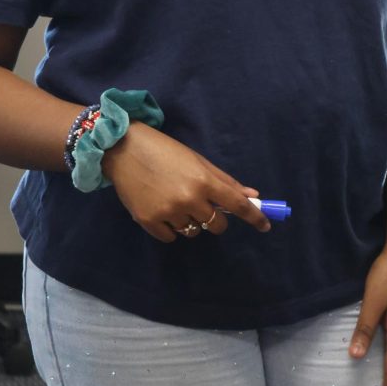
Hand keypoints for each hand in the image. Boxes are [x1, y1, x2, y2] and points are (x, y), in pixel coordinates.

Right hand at [102, 122, 270, 241]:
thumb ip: (225, 181)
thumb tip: (252, 196)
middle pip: (216, 226)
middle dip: (215, 219)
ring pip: (193, 232)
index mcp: (204, 181)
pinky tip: (162, 211)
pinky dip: (171, 229)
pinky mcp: (148, 220)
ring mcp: (167, 211)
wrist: (121, 148)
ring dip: (191, 223)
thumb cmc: (164, 151)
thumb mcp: (198, 161)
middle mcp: (188, 198)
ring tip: (176, 203)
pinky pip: (171, 237)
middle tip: (203, 206)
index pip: (238, 205)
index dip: (255, 217)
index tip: (265, 225)